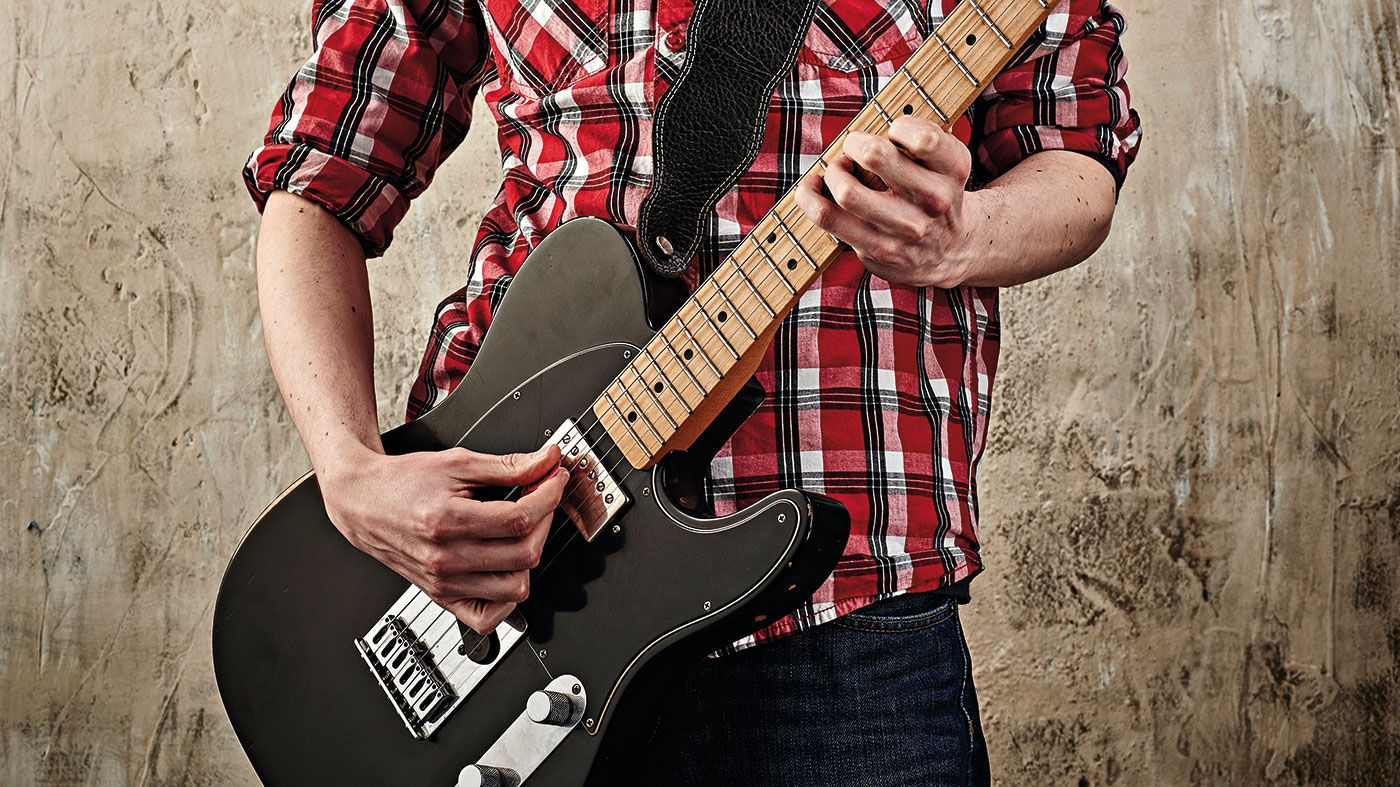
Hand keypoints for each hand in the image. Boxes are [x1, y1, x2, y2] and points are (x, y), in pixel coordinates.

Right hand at [319, 444, 566, 634]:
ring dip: (531, 558)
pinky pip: (487, 618)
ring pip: (514, 589)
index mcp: (448, 521)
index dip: (548, 496)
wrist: (362, 501)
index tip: (553, 480)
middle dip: (545, 522)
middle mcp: (446, 558)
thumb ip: (507, 466)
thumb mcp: (457, 463)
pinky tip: (507, 569)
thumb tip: (546, 462)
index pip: (519, 520)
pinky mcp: (442, 596)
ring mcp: (444, 582)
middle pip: (524, 554)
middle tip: (542, 500)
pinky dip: (507, 599)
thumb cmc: (403, 482)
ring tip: (523, 532)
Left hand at [795, 116, 976, 287]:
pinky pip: (829, 218)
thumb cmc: (935, 193)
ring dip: (833, 173)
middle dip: (854, 143)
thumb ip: (924, 135)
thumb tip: (877, 123)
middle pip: (876, 156)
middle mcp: (934, 201)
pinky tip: (809, 189)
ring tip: (837, 170)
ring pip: (847, 192)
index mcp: (953, 170)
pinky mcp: (878, 250)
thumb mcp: (946, 160)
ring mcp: (905, 231)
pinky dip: (810, 198)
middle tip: (854, 147)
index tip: (893, 132)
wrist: (950, 251)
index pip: (924, 139)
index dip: (899, 127)